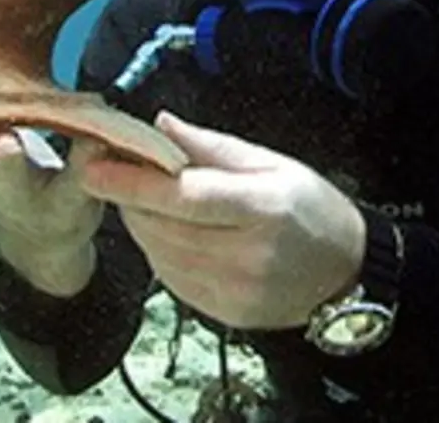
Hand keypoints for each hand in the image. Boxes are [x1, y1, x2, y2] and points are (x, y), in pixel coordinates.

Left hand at [81, 110, 365, 329]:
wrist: (346, 275)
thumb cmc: (311, 208)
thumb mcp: (272, 164)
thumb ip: (211, 147)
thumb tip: (159, 124)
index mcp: (263, 208)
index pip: (183, 196)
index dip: (132, 182)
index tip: (92, 165)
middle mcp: (247, 255)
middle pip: (162, 227)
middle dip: (129, 198)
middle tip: (114, 172)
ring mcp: (235, 291)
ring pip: (159, 254)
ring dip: (142, 225)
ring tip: (148, 201)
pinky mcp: (224, 315)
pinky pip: (171, 279)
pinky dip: (160, 252)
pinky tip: (172, 233)